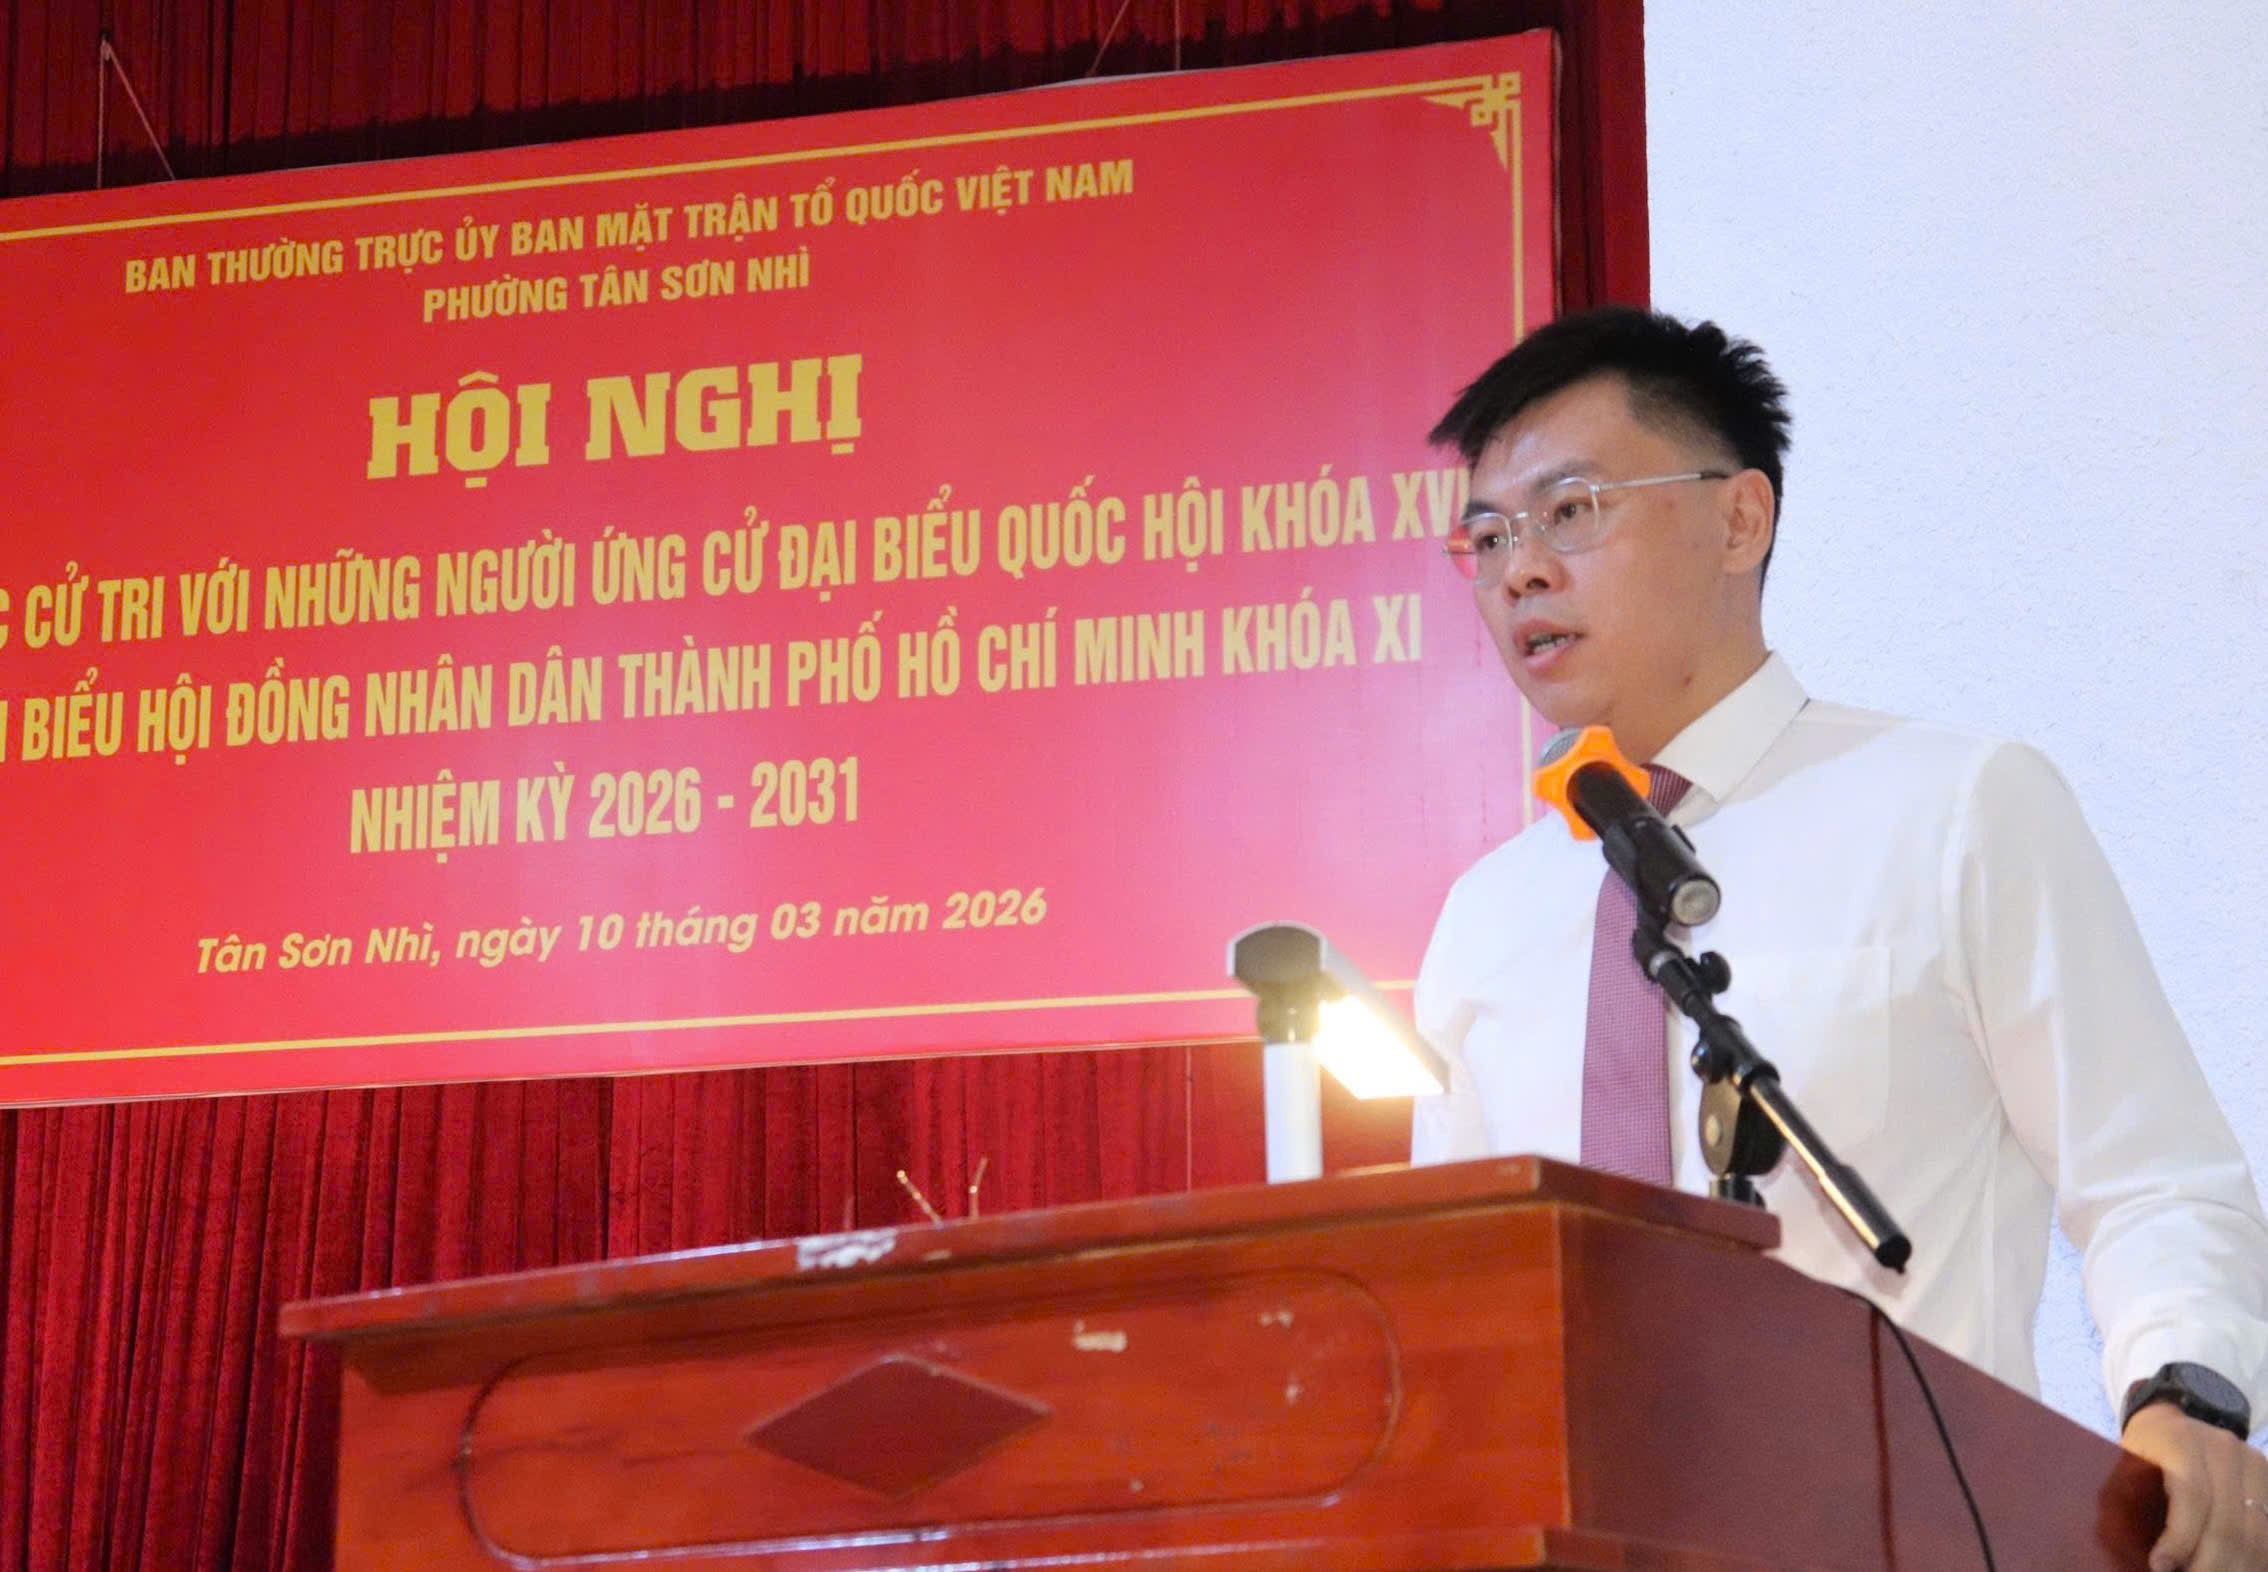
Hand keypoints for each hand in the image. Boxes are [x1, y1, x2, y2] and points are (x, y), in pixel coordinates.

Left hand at [2121, 1402, 2267, 1571]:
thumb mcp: (2127, 1464)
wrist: (2170, 1422)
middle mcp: (2225, 1450)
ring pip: (2256, 1535)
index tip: (2160, 1567)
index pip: (2192, 1498)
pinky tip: (2234, 1570)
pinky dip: (2254, 1561)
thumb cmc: (2141, 1450)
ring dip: (2235, 1568)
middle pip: (2229, 1524)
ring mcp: (2253, 1465)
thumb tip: (2150, 1560)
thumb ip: (2132, 1502)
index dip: (2180, 1541)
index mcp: (2182, 1442)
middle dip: (2209, 1566)